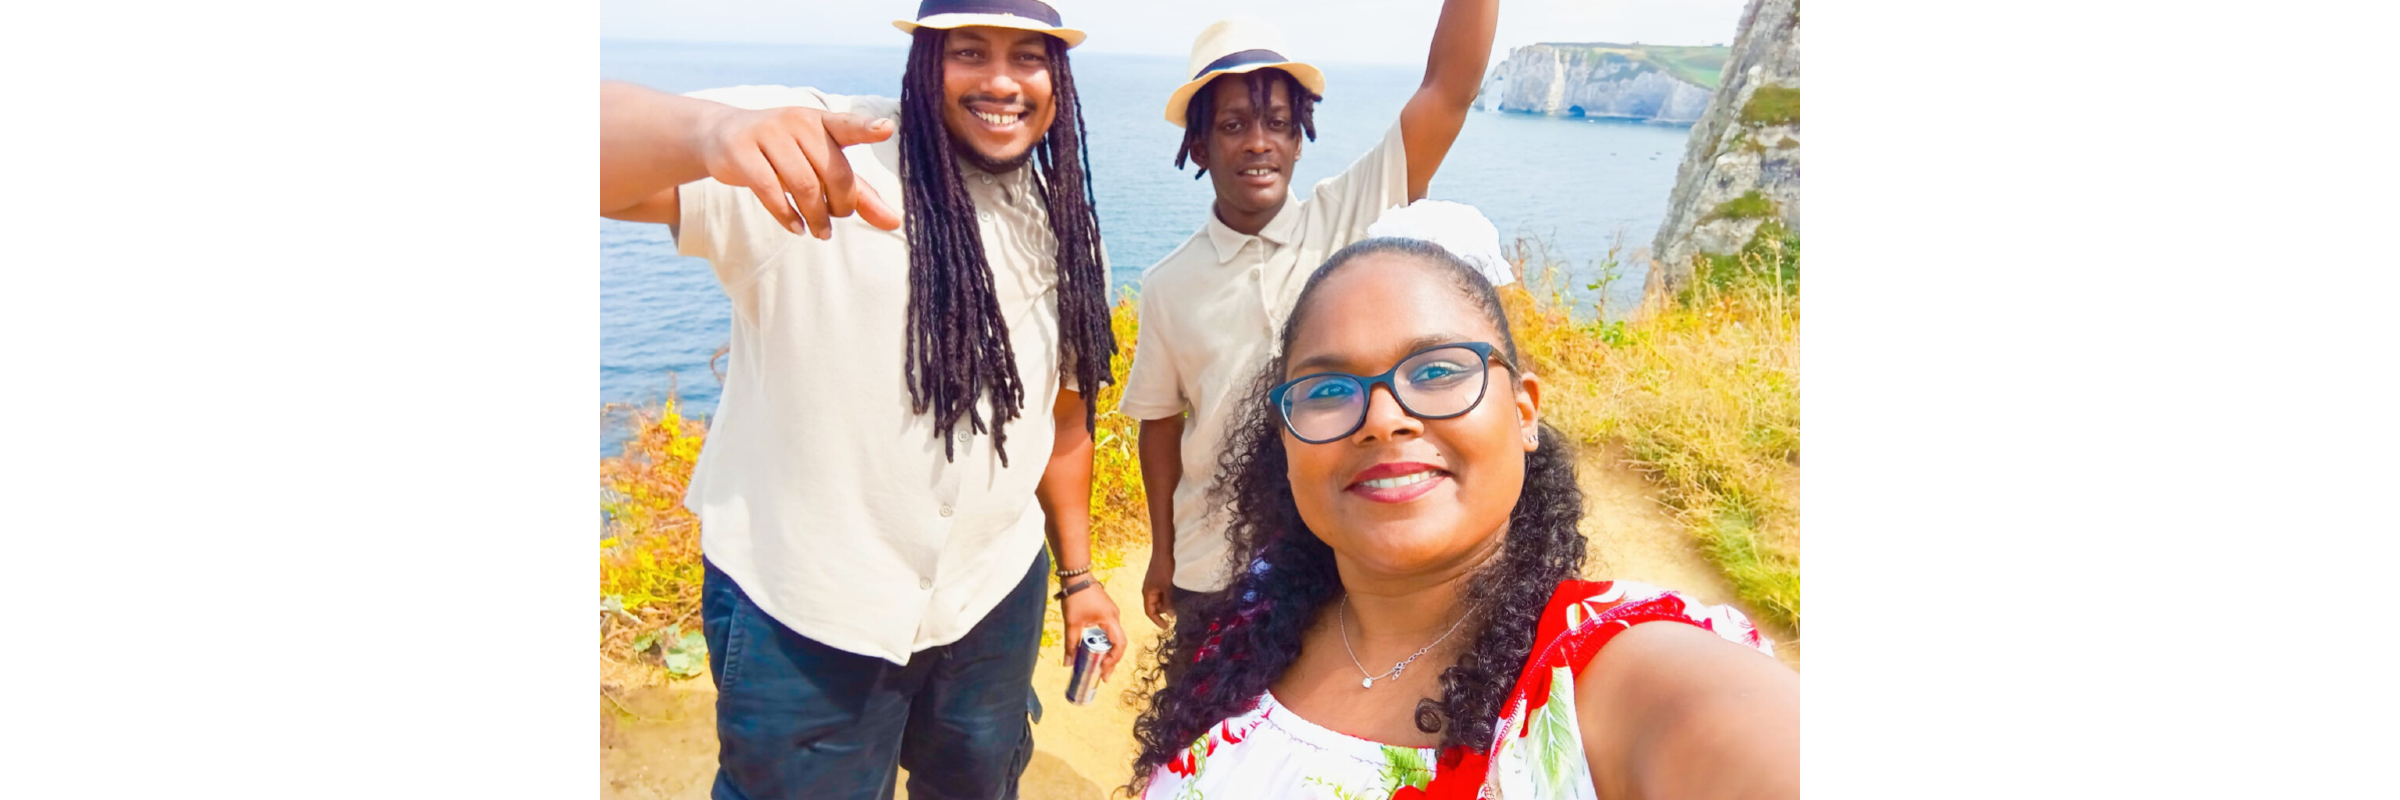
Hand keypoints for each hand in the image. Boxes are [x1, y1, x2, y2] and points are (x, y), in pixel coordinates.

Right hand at [692, 104, 902, 238]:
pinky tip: (797, 227)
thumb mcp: (820, 165)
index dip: (867, 128)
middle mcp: (796, 122)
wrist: (722, 136)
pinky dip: (786, 214)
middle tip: (837, 218)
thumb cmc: (784, 153)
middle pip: (832, 171)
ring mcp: (767, 133)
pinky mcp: (741, 151)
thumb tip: (894, 221)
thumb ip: (858, 192)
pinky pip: (769, 189)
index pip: (847, 125)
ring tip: (821, 232)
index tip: (886, 129)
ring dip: (816, 215)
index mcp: (820, 122)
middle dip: (840, 203)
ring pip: (802, 184)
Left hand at [1059, 582, 1127, 681]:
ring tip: (1099, 664)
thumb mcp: (1071, 623)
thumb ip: (1071, 644)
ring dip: (1108, 651)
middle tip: (1102, 674)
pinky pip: (1109, 630)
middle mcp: (1115, 617)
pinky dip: (1105, 642)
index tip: (1104, 672)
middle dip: (1111, 660)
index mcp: (1110, 620)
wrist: (1076, 575)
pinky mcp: (1106, 611)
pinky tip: (1096, 648)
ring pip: (1114, 637)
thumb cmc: (1076, 597)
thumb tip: (1068, 664)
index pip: (1119, 645)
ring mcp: (1112, 613)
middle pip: (1118, 643)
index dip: (1113, 661)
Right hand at [1141, 550, 1176, 629]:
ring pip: (1159, 600)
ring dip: (1166, 605)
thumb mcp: (1167, 587)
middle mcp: (1149, 591)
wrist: (1163, 551)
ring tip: (1177, 609)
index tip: (1166, 627)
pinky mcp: (1159, 581)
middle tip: (1175, 617)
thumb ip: (1168, 601)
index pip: (1149, 612)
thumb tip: (1171, 615)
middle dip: (1163, 613)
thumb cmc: (1163, 569)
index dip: (1157, 620)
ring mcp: (1154, 586)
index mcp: (1147, 593)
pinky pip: (1162, 594)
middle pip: (1154, 607)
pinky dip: (1168, 598)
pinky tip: (1176, 599)